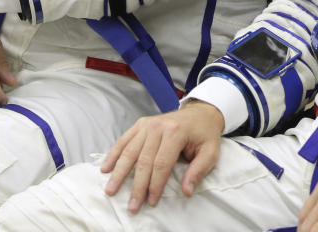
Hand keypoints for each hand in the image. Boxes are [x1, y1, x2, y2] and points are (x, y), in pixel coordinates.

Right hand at [101, 100, 224, 211]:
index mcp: (176, 132)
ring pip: (130, 151)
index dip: (155, 185)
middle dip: (137, 186)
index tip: (151, 201)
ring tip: (111, 189)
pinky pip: (124, 140)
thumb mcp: (211, 152)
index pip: (162, 164)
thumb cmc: (204, 134)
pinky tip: (106, 168)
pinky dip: (114, 154)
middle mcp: (158, 127)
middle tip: (131, 205)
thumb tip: (186, 191)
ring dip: (119, 172)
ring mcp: (147, 124)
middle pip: (144, 160)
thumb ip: (198, 171)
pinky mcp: (140, 124)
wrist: (200, 113)